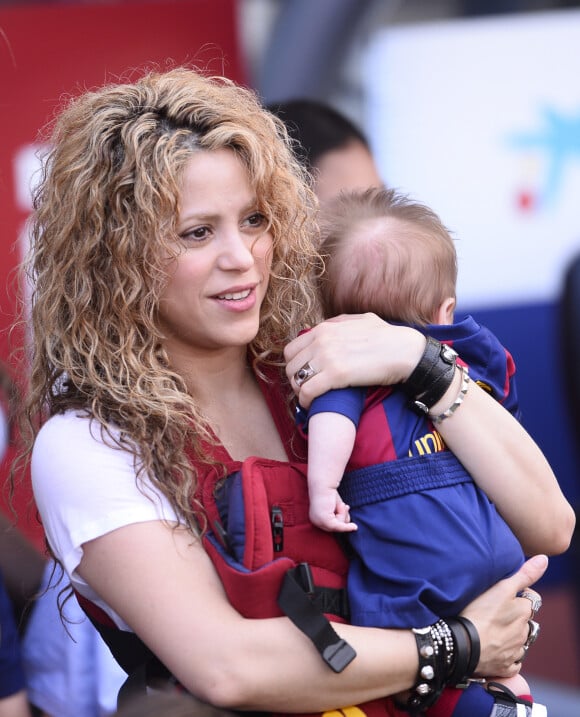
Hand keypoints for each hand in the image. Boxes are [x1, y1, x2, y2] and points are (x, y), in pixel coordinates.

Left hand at [284, 313, 424, 408]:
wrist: (405, 352)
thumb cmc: (388, 337)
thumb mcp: (361, 320)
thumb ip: (340, 323)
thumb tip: (327, 327)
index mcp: (324, 329)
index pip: (291, 350)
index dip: (294, 366)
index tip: (302, 375)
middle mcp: (321, 341)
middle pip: (290, 366)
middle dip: (295, 380)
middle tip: (305, 390)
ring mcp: (327, 357)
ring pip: (296, 379)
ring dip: (299, 392)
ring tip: (309, 398)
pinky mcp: (336, 375)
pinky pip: (308, 391)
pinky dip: (306, 401)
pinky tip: (312, 405)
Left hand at [309, 491, 357, 532]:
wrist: (323, 483)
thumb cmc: (329, 492)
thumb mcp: (337, 506)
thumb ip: (342, 516)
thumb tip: (353, 527)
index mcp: (316, 518)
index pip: (331, 525)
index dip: (340, 519)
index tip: (346, 507)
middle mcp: (315, 521)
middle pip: (334, 527)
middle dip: (343, 517)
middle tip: (345, 505)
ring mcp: (319, 522)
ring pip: (338, 526)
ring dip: (343, 515)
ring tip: (342, 504)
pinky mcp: (324, 521)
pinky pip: (339, 526)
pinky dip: (346, 526)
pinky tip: (354, 526)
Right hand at [460, 555, 547, 677]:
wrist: (465, 645)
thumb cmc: (480, 613)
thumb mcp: (501, 587)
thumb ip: (524, 574)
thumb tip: (544, 559)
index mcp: (524, 612)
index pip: (528, 599)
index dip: (515, 596)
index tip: (499, 596)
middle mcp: (524, 632)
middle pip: (522, 621)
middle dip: (512, 617)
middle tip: (492, 612)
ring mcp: (515, 651)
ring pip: (517, 640)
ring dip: (509, 636)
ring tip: (490, 630)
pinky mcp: (505, 667)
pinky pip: (511, 661)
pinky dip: (505, 655)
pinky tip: (493, 649)